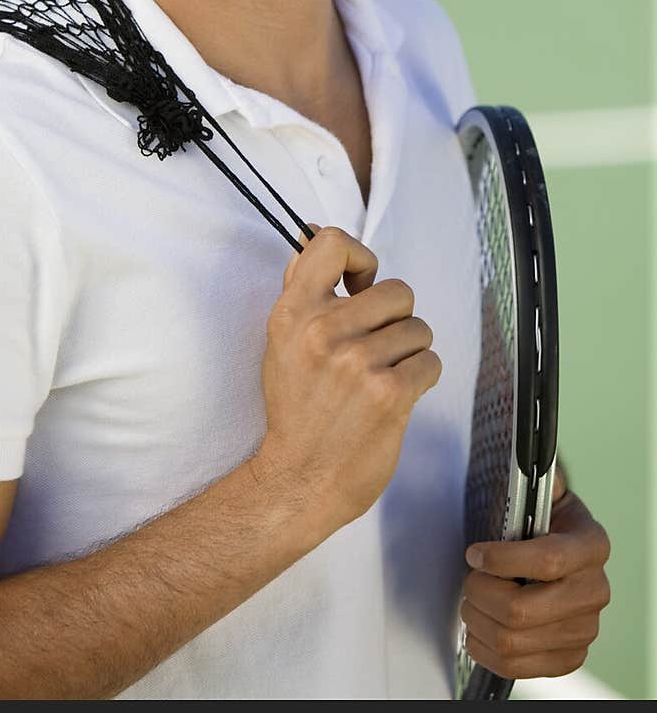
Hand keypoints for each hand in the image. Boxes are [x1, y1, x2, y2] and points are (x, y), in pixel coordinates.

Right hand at [251, 224, 441, 544]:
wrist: (299, 479)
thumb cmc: (296, 408)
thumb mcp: (281, 341)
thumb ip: (303, 290)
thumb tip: (314, 234)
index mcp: (293, 312)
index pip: (332, 243)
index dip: (360, 258)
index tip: (359, 285)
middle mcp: (323, 331)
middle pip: (397, 290)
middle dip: (396, 318)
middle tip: (376, 346)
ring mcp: (357, 362)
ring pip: (419, 328)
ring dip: (410, 352)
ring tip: (382, 376)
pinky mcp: (388, 393)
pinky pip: (431, 362)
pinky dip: (421, 378)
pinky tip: (396, 395)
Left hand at [460, 489, 610, 680]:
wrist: (558, 555)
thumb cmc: (538, 520)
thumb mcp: (540, 491)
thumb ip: (533, 475)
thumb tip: (527, 451)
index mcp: (591, 544)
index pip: (548, 560)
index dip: (502, 560)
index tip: (473, 553)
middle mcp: (595, 590)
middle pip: (522, 610)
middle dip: (479, 594)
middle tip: (468, 581)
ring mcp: (585, 628)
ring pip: (513, 641)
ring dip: (477, 622)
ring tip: (471, 602)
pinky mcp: (569, 656)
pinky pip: (517, 668)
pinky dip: (485, 649)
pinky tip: (479, 628)